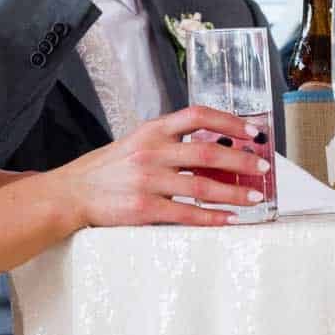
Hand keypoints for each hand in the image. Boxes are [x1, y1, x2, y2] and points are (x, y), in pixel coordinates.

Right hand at [49, 106, 270, 227]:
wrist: (71, 193)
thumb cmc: (109, 168)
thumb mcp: (138, 142)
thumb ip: (170, 142)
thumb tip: (216, 146)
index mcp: (152, 129)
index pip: (197, 115)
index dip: (229, 121)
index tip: (253, 130)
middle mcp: (151, 151)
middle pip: (207, 152)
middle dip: (241, 160)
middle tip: (263, 167)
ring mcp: (147, 181)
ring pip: (202, 186)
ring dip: (234, 192)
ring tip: (255, 197)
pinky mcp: (143, 209)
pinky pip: (186, 214)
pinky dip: (212, 218)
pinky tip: (230, 219)